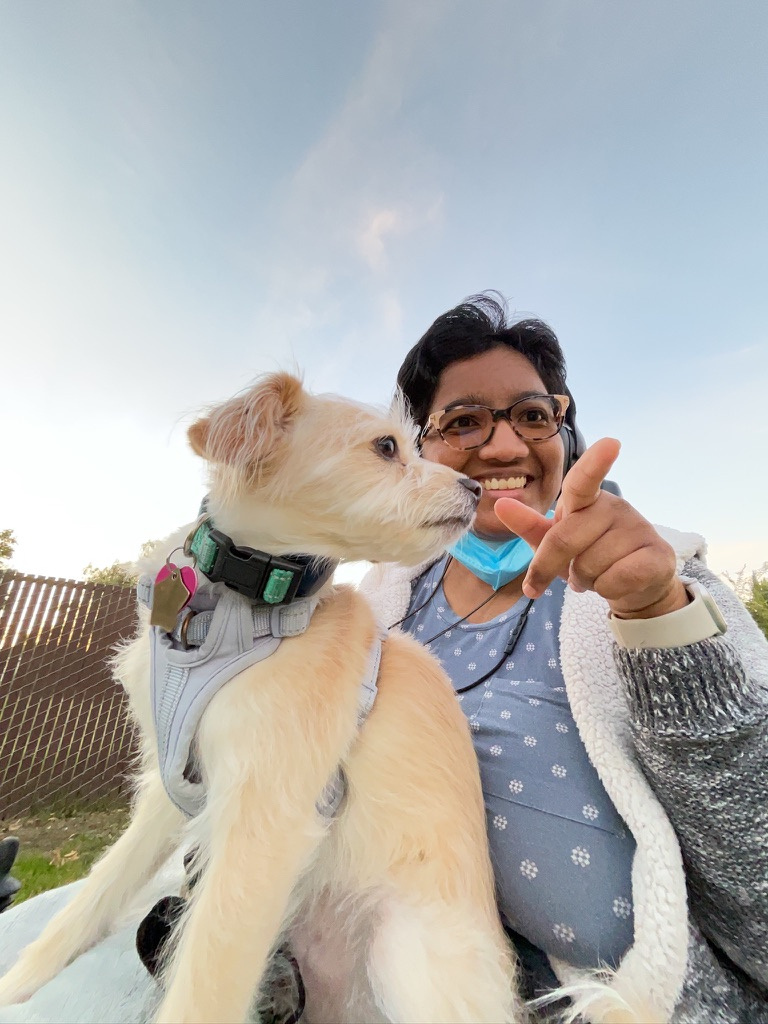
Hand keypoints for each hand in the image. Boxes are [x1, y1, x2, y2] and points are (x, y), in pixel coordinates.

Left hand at [494, 438, 688, 618]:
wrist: (634, 585)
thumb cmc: (590, 556)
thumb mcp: (556, 542)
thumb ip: (530, 526)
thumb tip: (500, 505)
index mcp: (587, 500)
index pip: (584, 480)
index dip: (595, 462)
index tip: (611, 443)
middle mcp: (615, 507)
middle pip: (564, 540)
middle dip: (554, 568)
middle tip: (571, 574)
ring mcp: (639, 529)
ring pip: (590, 566)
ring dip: (587, 581)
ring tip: (598, 575)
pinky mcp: (658, 555)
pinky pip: (616, 580)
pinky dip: (608, 590)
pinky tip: (617, 583)